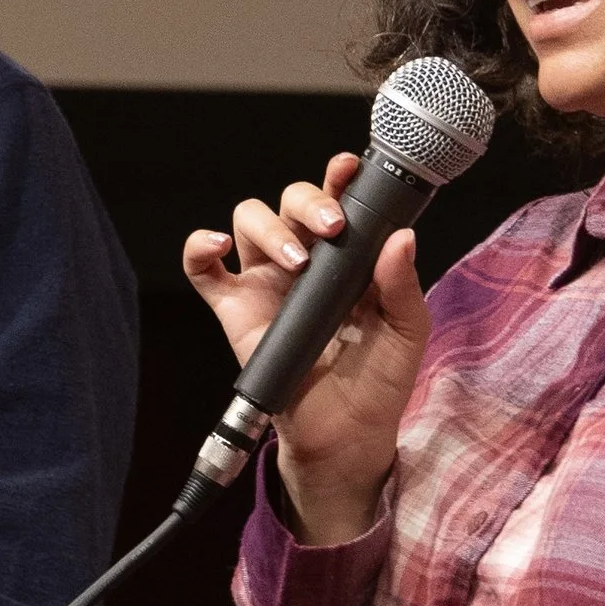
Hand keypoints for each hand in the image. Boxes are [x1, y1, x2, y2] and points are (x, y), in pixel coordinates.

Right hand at [182, 152, 430, 548]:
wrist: (346, 437)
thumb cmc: (379, 382)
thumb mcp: (405, 331)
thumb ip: (402, 284)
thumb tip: (401, 237)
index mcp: (347, 257)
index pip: (337, 200)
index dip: (338, 177)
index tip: (347, 169)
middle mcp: (305, 260)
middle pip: (289, 200)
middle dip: (308, 202)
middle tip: (331, 228)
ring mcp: (266, 282)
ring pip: (248, 220)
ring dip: (270, 228)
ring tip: (296, 262)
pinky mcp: (235, 311)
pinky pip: (202, 269)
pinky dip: (199, 247)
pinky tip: (215, 247)